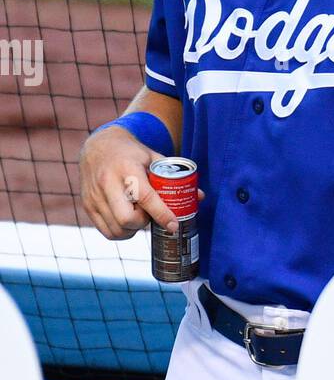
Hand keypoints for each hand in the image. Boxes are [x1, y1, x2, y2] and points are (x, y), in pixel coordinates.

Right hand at [79, 129, 204, 240]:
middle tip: (149, 216)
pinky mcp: (87, 205)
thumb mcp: (153, 158)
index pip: (145, 197)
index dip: (162, 214)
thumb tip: (199, 197)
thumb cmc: (131, 154)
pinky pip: (106, 231)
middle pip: (126, 218)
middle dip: (143, 223)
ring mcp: (94, 196)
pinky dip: (120, 233)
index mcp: (127, 168)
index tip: (174, 224)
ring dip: (133, 231)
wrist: (98, 146)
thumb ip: (174, 178)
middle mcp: (107, 182)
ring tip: (139, 218)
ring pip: (116, 229)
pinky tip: (128, 223)